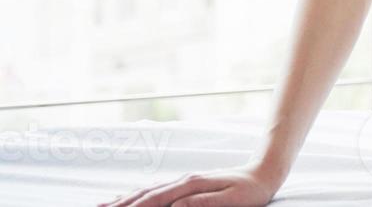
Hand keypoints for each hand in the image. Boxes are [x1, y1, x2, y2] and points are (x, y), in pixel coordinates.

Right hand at [97, 161, 281, 205]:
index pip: (154, 200)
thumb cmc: (249, 191)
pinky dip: (137, 195)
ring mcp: (181, 182)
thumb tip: (176, 206)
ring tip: (103, 206)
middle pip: (144, 195)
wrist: (263, 173)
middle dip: (120, 205)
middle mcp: (181, 181)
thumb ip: (202, 203)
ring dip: (123, 200)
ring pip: (145, 192)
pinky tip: (128, 199)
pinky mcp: (184, 186)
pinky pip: (154, 191)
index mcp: (190, 186)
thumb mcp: (230, 200)